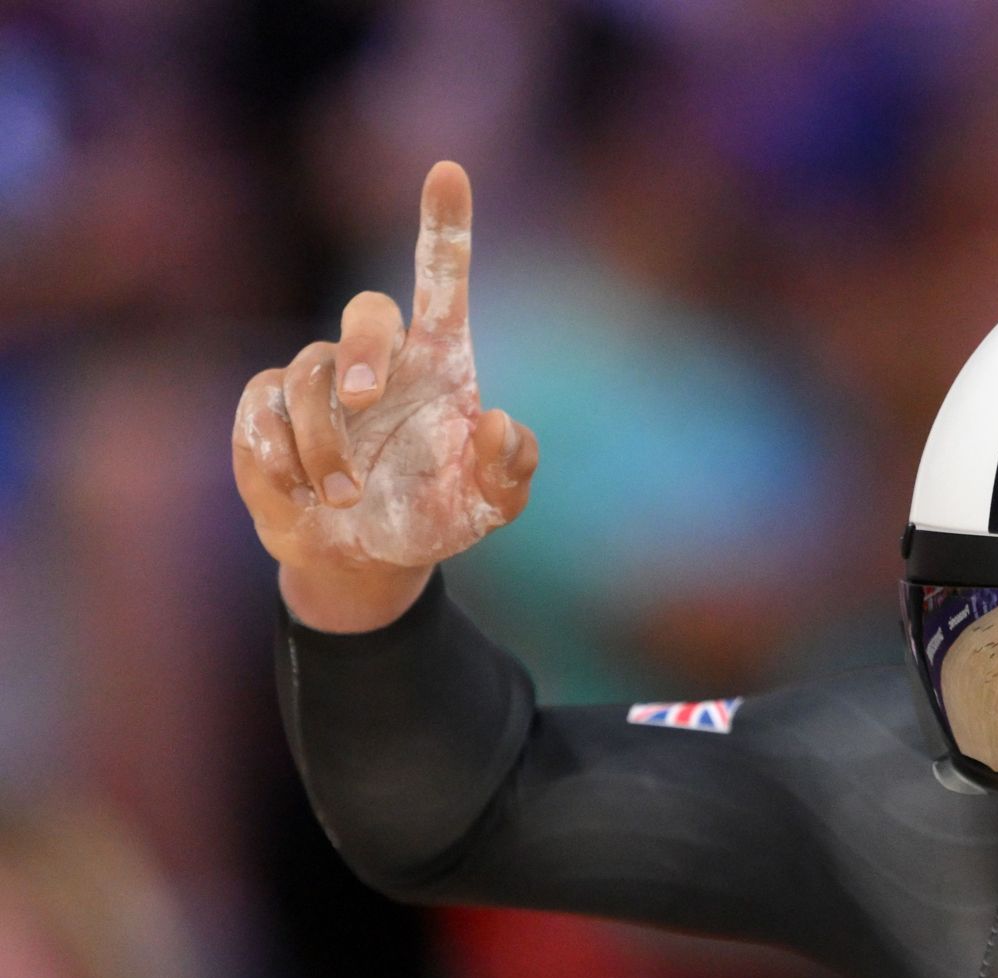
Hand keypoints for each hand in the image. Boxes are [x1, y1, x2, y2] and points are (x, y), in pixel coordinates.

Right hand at [232, 161, 537, 628]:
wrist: (368, 559)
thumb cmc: (435, 515)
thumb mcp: (488, 506)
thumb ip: (509, 471)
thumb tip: (500, 424)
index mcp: (439, 362)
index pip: (441, 277)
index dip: (443, 224)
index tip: (448, 170)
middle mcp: (379, 359)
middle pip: (366, 312)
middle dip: (363, 348)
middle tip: (367, 399)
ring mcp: (317, 381)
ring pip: (307, 377)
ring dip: (325, 446)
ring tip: (342, 499)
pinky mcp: (264, 411)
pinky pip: (260, 413)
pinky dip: (280, 459)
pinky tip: (302, 497)